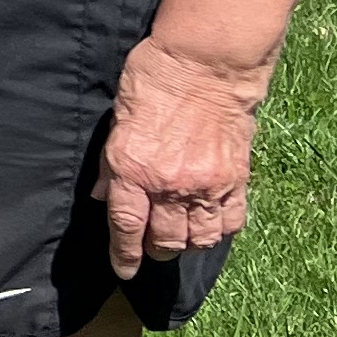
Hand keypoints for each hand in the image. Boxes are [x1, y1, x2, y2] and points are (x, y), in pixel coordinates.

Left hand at [99, 33, 266, 273]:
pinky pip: (230, 221)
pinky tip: (209, 224)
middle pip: (165, 240)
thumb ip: (110, 165)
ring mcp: (207, 185)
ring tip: (179, 238)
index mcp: (134, 171)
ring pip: (199, 238)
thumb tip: (100, 195)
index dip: (124, 255)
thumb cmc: (153, 82)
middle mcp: (170, 186)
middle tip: (152, 247)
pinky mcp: (236, 179)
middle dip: (155, 250)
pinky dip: (218, 229)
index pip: (126, 228)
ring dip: (187, 244)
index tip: (124, 271)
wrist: (206, 65)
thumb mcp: (118, 122)